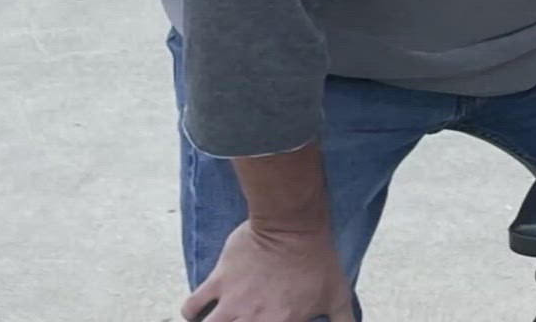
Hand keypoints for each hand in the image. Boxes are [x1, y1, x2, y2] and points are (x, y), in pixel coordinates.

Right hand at [180, 219, 355, 321]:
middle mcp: (253, 319)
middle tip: (241, 319)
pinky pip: (192, 306)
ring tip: (218, 321)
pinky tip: (197, 313)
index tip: (266, 320)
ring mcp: (232, 303)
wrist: (293, 224)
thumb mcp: (338, 295)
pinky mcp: (218, 282)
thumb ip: (345, 320)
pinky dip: (191, 312)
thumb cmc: (319, 260)